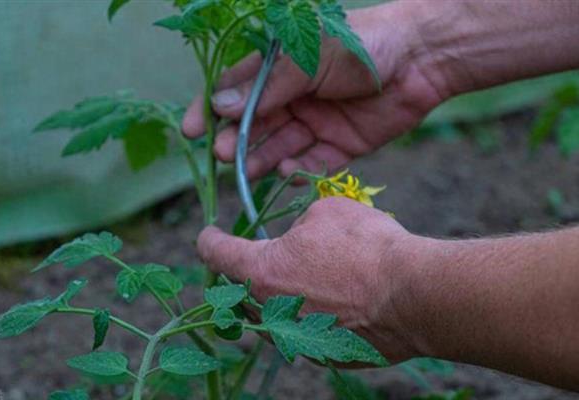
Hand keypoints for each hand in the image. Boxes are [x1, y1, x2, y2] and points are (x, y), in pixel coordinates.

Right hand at [183, 2, 447, 179]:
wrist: (422, 58)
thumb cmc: (361, 44)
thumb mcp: (308, 58)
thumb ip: (267, 86)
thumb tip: (220, 106)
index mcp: (281, 68)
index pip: (236, 91)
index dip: (211, 110)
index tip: (191, 131)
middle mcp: (294, 97)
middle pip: (256, 125)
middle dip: (237, 140)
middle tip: (224, 155)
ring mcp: (317, 122)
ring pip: (280, 147)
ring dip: (262, 160)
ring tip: (245, 172)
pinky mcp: (340, 145)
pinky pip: (312, 163)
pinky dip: (298, 171)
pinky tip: (287, 174)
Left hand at [197, 197, 430, 361]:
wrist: (412, 295)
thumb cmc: (366, 246)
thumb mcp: (326, 212)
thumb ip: (299, 222)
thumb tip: (299, 234)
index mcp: (261, 272)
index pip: (216, 254)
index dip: (208, 240)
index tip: (207, 234)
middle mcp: (269, 311)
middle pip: (237, 292)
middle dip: (240, 272)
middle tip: (252, 256)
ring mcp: (293, 338)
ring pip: (266, 316)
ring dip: (269, 296)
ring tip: (290, 279)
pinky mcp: (320, 353)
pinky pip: (297, 332)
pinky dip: (300, 315)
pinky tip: (323, 302)